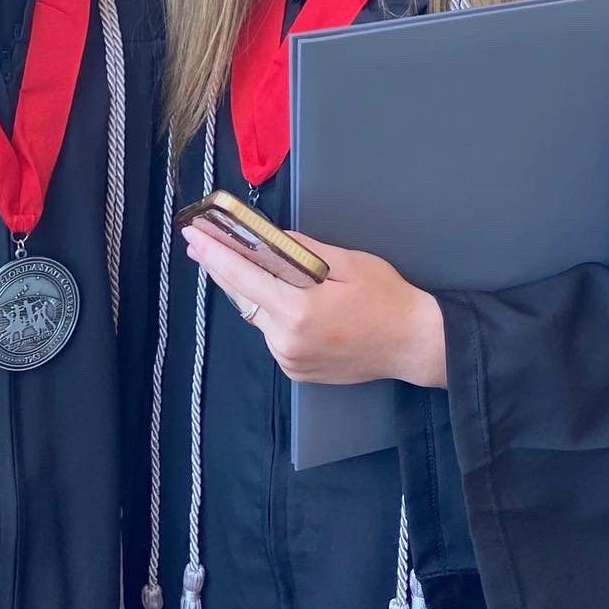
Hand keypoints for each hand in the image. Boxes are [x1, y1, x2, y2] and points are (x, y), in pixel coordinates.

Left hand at [182, 227, 446, 387]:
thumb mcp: (349, 263)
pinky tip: (277, 297)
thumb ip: (304, 250)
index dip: (216, 255)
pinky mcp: (296, 371)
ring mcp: (290, 360)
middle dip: (219, 268)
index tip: (194, 237)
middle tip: (197, 243)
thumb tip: (272, 238)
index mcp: (299, 311)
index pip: (245, 278)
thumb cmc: (387, 299)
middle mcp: (287, 340)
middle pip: (243, 298)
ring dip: (250, 292)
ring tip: (238, 263)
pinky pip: (272, 335)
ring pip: (257, 317)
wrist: (414, 345)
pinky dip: (270, 314)